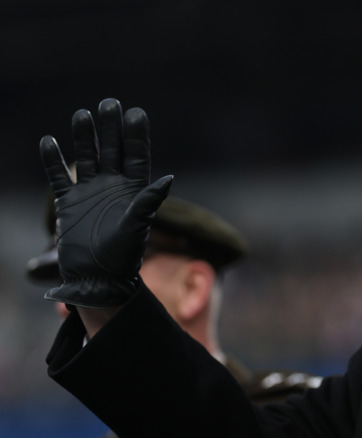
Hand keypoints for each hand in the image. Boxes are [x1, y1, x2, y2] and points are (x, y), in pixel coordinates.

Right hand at [39, 98, 172, 307]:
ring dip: (84, 137)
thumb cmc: (123, 256)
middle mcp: (113, 186)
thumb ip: (148, 202)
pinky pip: (59, 177)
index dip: (136, 135)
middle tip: (109, 103)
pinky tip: (49, 140)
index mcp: (134, 190)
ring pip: (87, 158)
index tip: (135, 113)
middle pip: (112, 150)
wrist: (97, 278)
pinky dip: (53, 160)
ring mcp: (90, 193)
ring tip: (82, 115)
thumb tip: (168, 179)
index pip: (136, 156)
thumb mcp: (138, 227)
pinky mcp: (69, 203)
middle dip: (111, 128)